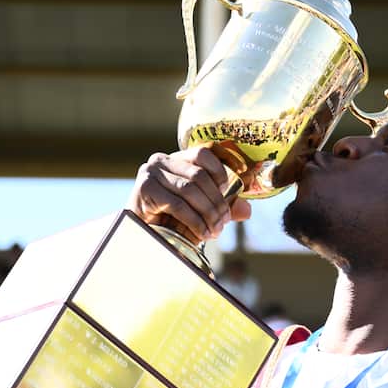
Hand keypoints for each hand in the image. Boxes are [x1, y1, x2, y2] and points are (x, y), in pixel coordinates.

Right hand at [129, 148, 250, 242]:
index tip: (230, 189)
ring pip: (190, 190)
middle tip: (223, 222)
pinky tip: (202, 233)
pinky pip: (177, 204)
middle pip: (199, 176)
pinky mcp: (144, 189)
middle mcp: (161, 160)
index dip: (220, 170)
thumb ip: (221, 206)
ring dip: (207, 213)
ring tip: (215, 230)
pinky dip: (194, 220)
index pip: (203, 153)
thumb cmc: (169, 220)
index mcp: (176, 159)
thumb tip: (247, 210)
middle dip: (216, 202)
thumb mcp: (199, 210)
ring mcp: (150, 172)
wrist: (139, 234)